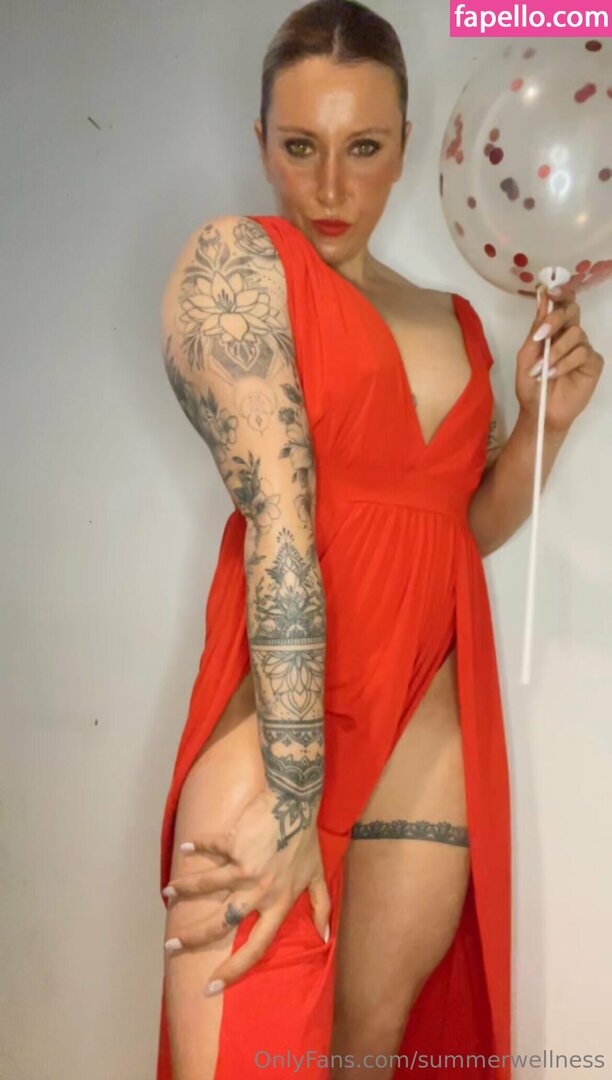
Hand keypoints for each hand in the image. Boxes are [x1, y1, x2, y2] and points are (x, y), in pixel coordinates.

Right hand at [163, 786, 330, 992]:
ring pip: (207, 885)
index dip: (234, 970)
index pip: (256, 946)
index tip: (211, 986)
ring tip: (168, 895)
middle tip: (172, 946)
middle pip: (222, 922)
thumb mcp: (317, 876)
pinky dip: (197, 847)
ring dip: (184, 890)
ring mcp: (244, 866)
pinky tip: (185, 848)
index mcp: (279, 903)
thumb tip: (325, 936)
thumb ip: (322, 906)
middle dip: (194, 937)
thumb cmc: (306, 841)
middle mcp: (259, 890)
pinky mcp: (233, 842)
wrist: (295, 802)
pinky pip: (210, 847)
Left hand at [516, 283, 604, 433]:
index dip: (561, 293)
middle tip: (541, 335)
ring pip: (576, 333)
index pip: (563, 303)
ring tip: (543, 368)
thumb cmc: (531, 385)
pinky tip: (553, 374)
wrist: (540, 411)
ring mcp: (583, 348)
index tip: (551, 290)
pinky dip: (565, 363)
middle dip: (556, 318)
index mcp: (554, 329)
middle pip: (573, 311)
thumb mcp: (525, 357)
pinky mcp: (593, 363)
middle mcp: (570, 335)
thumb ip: (535, 330)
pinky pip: (583, 353)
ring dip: (556, 350)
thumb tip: (543, 301)